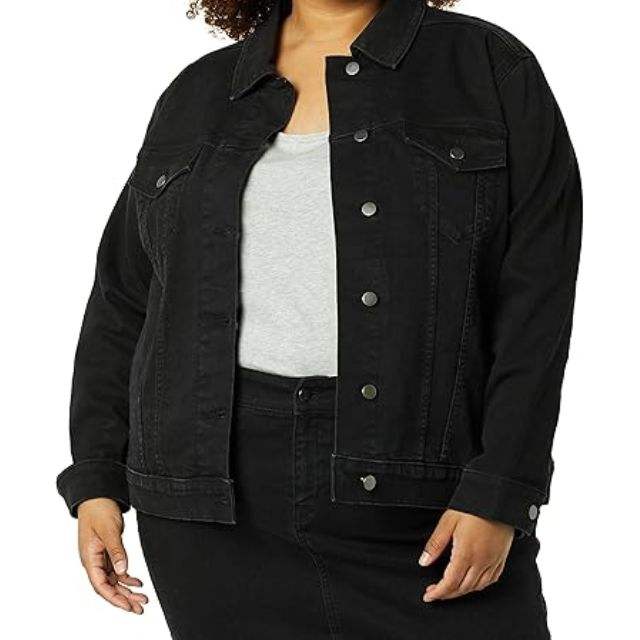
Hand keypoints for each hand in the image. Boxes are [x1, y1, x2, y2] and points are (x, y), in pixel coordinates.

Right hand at [77, 498, 147, 613]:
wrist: (97, 496)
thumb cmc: (98, 510)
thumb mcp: (109, 530)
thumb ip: (116, 550)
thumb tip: (122, 571)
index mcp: (89, 558)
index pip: (100, 585)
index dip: (114, 598)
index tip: (128, 606)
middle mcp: (93, 561)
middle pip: (108, 586)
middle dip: (123, 599)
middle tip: (140, 608)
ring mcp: (100, 557)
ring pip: (113, 580)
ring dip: (127, 590)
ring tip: (142, 599)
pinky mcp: (107, 551)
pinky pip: (116, 570)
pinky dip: (127, 578)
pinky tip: (138, 582)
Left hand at [418, 509, 514, 602]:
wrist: (497, 499)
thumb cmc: (471, 507)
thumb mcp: (448, 522)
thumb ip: (436, 544)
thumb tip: (423, 562)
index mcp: (466, 553)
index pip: (450, 582)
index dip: (438, 592)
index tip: (428, 596)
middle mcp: (481, 561)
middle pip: (463, 588)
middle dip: (447, 593)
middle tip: (435, 592)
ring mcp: (493, 561)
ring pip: (477, 586)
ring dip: (462, 591)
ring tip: (450, 588)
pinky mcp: (501, 558)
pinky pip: (491, 580)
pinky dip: (479, 586)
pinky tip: (472, 582)